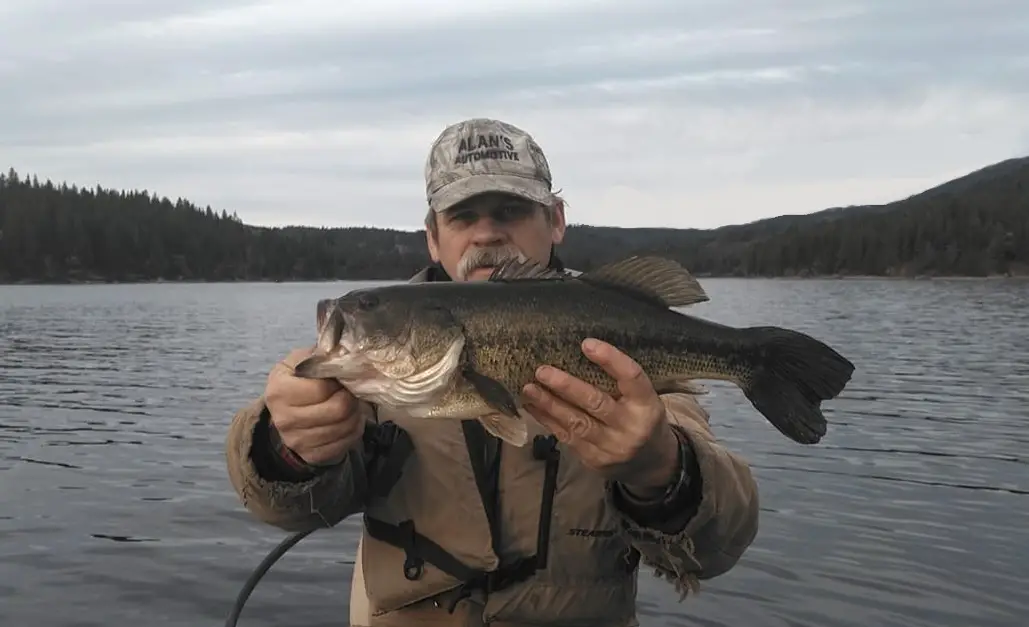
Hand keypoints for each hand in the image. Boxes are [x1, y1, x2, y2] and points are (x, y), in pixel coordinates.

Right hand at [264, 347, 365, 465]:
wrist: (286, 414)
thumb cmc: (298, 381)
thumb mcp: (301, 362)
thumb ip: (319, 357)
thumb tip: (343, 353)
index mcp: (279, 391)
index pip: (322, 388)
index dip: (338, 382)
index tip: (340, 379)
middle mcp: (284, 419)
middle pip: (337, 410)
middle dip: (351, 398)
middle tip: (350, 392)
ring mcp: (297, 440)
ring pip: (345, 427)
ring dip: (355, 414)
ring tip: (350, 405)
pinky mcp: (311, 455)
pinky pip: (345, 444)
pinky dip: (354, 430)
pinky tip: (348, 420)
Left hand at [520, 338, 680, 494]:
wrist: (651, 463)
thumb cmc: (641, 417)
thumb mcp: (642, 397)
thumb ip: (619, 381)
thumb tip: (579, 351)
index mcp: (647, 404)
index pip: (631, 377)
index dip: (610, 359)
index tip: (586, 344)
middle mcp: (631, 427)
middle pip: (596, 403)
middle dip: (566, 386)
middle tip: (542, 371)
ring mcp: (611, 447)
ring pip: (576, 422)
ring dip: (549, 404)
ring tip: (529, 388)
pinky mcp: (594, 460)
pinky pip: (566, 437)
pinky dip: (547, 420)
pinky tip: (532, 406)